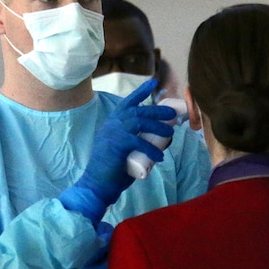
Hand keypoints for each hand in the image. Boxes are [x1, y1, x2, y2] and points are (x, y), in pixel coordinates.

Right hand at [59, 79, 175, 224]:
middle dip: (157, 110)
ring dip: (157, 126)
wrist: (97, 184)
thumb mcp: (125, 150)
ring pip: (139, 122)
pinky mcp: (116, 144)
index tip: (153, 83)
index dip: (140, 92)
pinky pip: (138, 142)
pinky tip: (160, 156)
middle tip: (172, 114)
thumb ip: (137, 141)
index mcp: (112, 123)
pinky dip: (151, 149)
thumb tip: (162, 140)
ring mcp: (112, 133)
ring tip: (170, 133)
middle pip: (137, 110)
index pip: (127, 103)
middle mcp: (111, 124)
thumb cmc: (112, 170)